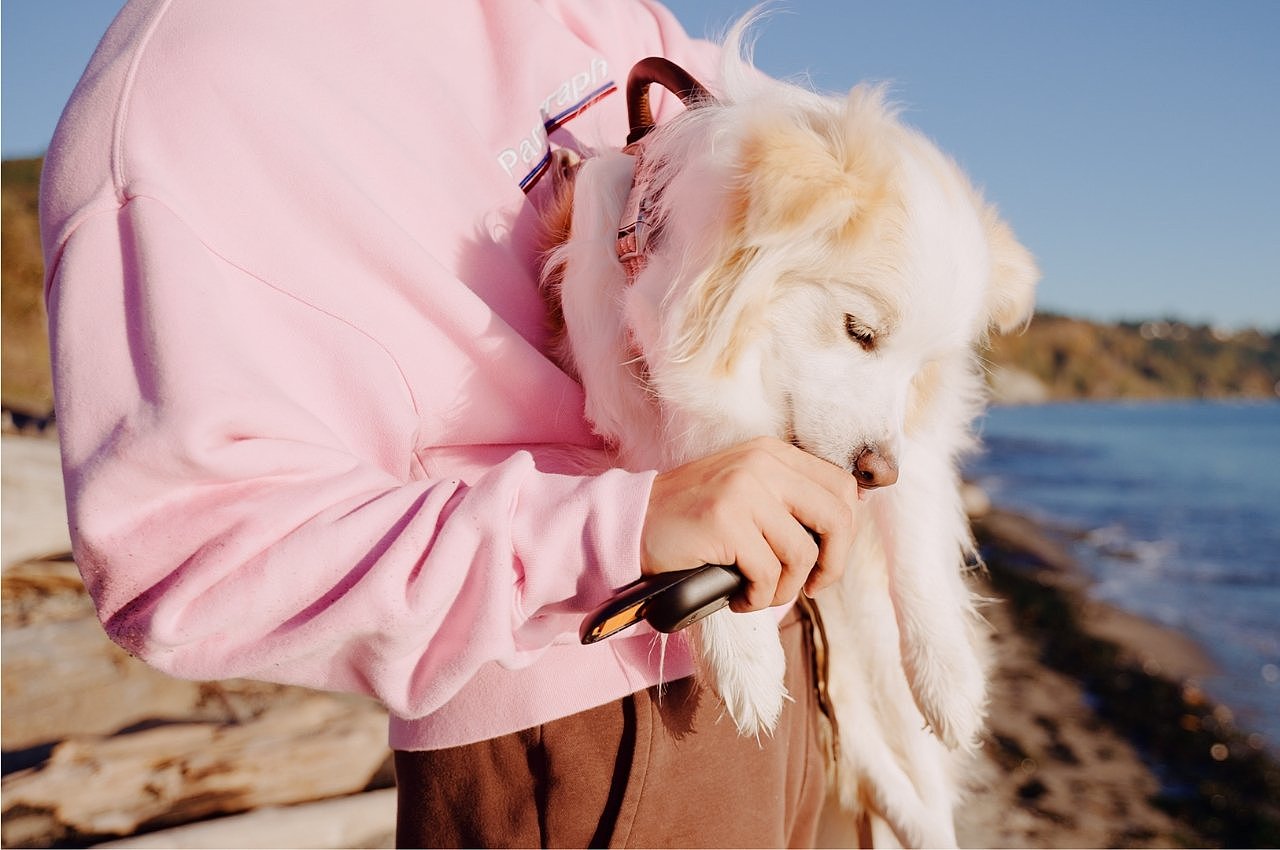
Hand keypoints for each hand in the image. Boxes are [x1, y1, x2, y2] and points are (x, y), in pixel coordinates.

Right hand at [640, 437, 857, 612]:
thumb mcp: (746, 492)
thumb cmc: (694, 519)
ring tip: (759, 595)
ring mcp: (743, 491)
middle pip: (836, 518)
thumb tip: (842, 532)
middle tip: (810, 587)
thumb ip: (788, 499)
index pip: (842, 488)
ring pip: (802, 554)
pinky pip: (767, 574)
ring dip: (785, 590)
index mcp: (773, 453)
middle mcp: (762, 464)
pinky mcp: (724, 522)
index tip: (826, 560)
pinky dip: (757, 599)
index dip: (846, 533)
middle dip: (831, 565)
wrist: (634, 521)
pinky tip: (738, 599)